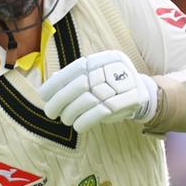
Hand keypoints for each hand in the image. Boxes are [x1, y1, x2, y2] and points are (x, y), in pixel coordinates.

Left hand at [40, 50, 157, 132]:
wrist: (142, 93)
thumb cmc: (110, 86)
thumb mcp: (93, 78)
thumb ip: (75, 78)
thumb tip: (52, 81)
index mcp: (102, 59)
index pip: (75, 69)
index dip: (57, 83)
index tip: (44, 96)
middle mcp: (112, 68)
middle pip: (79, 84)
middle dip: (60, 100)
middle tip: (51, 112)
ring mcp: (122, 84)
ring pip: (88, 100)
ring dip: (71, 113)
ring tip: (65, 120)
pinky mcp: (128, 100)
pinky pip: (101, 112)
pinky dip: (85, 121)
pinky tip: (78, 126)